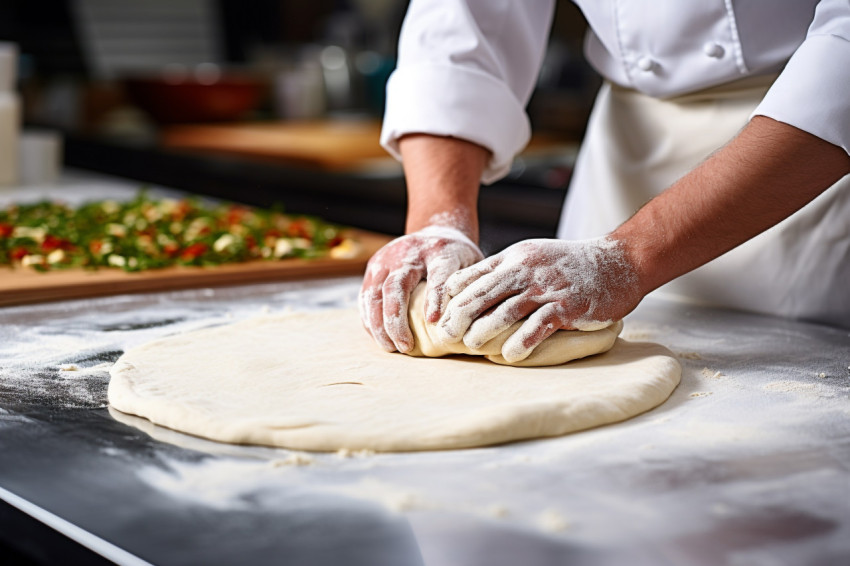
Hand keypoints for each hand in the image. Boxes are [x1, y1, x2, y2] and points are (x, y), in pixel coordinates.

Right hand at [359, 226, 482, 352]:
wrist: (436, 231)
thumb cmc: (457, 257)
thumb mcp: (472, 264)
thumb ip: (471, 286)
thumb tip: (472, 319)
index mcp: (440, 250)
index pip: (437, 274)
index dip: (435, 297)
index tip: (434, 320)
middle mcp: (408, 252)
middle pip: (396, 285)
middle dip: (397, 320)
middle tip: (406, 346)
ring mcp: (386, 258)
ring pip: (375, 293)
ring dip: (380, 324)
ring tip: (391, 347)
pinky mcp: (373, 267)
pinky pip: (366, 297)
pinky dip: (370, 320)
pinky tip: (381, 338)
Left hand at [435, 237, 640, 362]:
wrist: (618, 262)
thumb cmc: (569, 264)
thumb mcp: (532, 256)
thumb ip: (504, 271)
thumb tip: (467, 290)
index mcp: (515, 257)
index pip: (474, 275)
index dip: (453, 296)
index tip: (439, 314)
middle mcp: (527, 270)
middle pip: (483, 293)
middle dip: (459, 315)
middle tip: (444, 335)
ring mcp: (547, 288)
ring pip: (505, 310)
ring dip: (484, 331)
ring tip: (470, 345)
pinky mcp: (567, 307)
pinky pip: (538, 326)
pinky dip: (521, 342)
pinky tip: (510, 355)